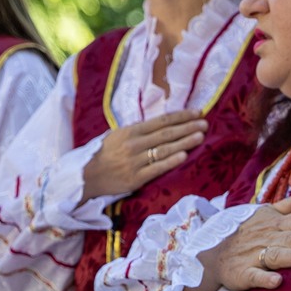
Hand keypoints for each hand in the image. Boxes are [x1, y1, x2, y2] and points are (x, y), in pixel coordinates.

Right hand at [80, 110, 208, 200]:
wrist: (85, 177)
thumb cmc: (102, 155)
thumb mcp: (115, 136)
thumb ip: (137, 132)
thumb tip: (160, 125)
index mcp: (129, 131)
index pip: (161, 121)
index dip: (180, 116)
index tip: (197, 112)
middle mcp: (134, 144)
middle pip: (166, 133)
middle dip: (188, 127)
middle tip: (205, 123)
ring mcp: (135, 162)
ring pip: (164, 149)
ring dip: (185, 142)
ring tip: (201, 136)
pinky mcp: (135, 178)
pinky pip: (157, 168)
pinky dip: (171, 161)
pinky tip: (185, 155)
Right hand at [189, 187, 290, 290]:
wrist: (213, 254)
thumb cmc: (246, 233)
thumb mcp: (267, 212)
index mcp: (274, 222)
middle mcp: (266, 237)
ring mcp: (253, 255)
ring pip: (276, 255)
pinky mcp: (242, 273)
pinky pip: (254, 276)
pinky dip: (264, 278)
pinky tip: (276, 282)